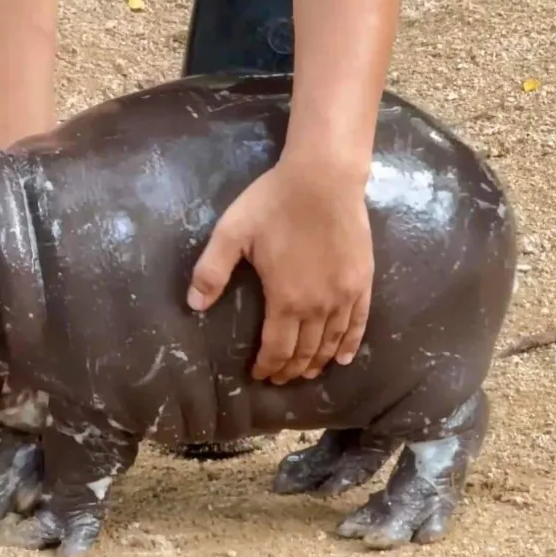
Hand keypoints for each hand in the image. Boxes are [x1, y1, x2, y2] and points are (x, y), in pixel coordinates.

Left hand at [186, 157, 373, 383]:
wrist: (325, 177)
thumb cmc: (275, 203)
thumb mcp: (232, 233)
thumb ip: (211, 271)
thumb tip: (193, 305)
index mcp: (286, 300)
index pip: (277, 348)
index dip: (268, 366)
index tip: (259, 375)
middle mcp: (319, 306)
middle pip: (305, 351)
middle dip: (290, 369)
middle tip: (279, 379)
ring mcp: (344, 295)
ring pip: (331, 342)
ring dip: (318, 362)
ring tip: (306, 373)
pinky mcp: (362, 281)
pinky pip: (359, 323)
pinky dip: (350, 344)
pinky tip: (344, 358)